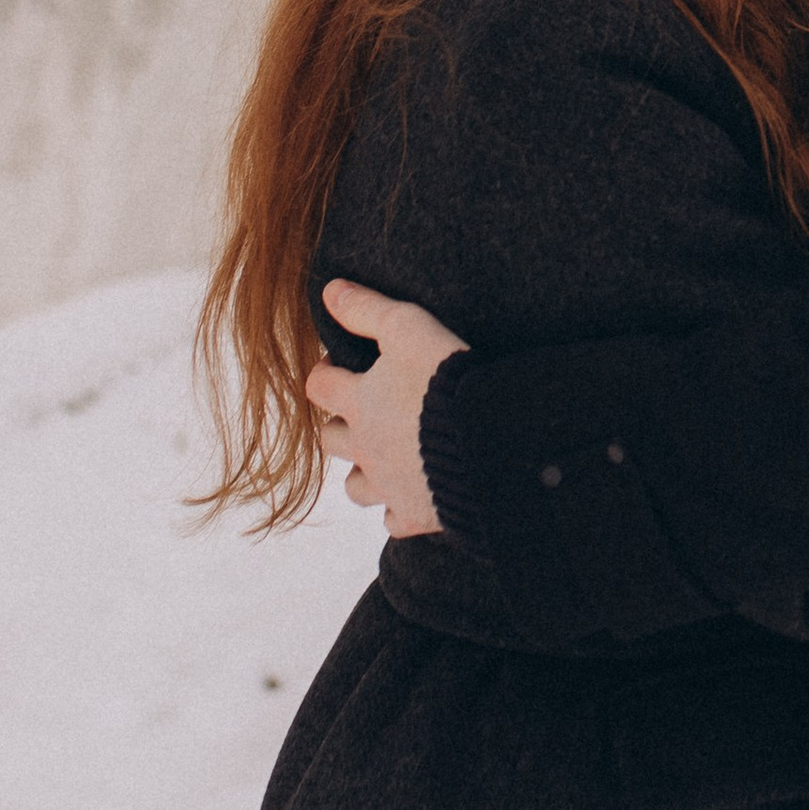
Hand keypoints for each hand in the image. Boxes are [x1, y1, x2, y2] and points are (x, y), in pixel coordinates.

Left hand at [306, 285, 465, 537]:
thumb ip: (367, 309)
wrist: (490, 438)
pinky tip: (415, 492)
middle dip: (340, 425)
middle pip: (330, 440)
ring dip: (365, 470)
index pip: (318, 387)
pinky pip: (394, 519)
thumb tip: (329, 290)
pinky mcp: (416, 514)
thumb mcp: (409, 328)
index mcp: (359, 402)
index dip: (325, 374)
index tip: (339, 365)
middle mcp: (365, 447)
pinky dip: (399, 506)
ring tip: (387, 455)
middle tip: (364, 411)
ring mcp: (389, 485)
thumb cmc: (449, 377)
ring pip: (356, 486)